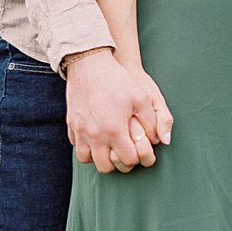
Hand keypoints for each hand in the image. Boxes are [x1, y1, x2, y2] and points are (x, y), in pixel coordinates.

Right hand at [65, 51, 173, 172]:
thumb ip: (153, 121)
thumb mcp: (141, 97)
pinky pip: (76, 145)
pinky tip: (94, 137)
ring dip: (98, 158)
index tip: (141, 153)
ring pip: (87, 159)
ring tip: (108, 149)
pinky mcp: (71, 124)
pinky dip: (85, 146)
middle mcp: (96, 135)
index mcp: (115, 130)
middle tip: (124, 154)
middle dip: (117, 164)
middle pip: (106, 167)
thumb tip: (160, 140)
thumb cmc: (117, 80)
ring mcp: (81, 131)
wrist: (89, 64)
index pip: (128, 160)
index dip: (138, 158)